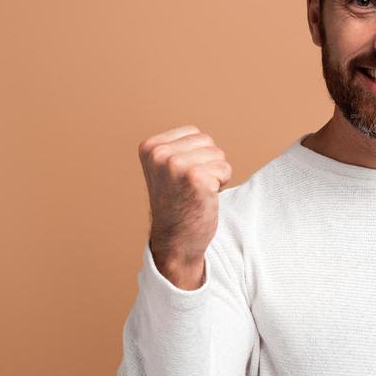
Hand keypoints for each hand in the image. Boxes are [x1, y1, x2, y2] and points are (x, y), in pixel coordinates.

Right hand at [138, 125, 232, 289]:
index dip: (197, 156)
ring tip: (197, 193)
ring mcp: (176, 165)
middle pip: (208, 141)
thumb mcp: (167, 170)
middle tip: (191, 188)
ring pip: (218, 155)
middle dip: (208, 164)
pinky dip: (221, 185)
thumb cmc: (177, 206)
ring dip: (215, 175)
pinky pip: (225, 170)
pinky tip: (204, 199)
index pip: (194, 133)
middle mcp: (160, 154)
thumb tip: (200, 136)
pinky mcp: (196, 178)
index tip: (181, 179)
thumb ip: (177, 149)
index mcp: (150, 147)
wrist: (175, 242)